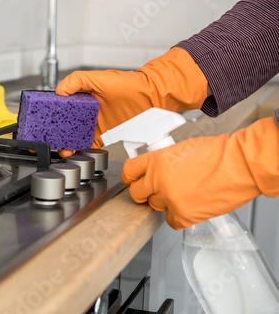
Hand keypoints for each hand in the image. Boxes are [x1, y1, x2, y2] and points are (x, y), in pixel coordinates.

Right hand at [56, 47, 207, 149]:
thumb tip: (60, 90)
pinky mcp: (105, 135)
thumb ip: (78, 80)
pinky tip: (77, 152)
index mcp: (83, 97)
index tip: (42, 123)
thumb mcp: (100, 77)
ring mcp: (95, 124)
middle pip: (66, 125)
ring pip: (76, 137)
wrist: (151, 96)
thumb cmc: (129, 84)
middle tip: (51, 141)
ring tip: (63, 150)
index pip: (62, 107)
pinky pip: (90, 145)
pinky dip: (83, 150)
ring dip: (68, 144)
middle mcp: (87, 112)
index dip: (51, 115)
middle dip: (57, 134)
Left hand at [121, 117, 278, 229]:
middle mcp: (159, 181)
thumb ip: (164, 161)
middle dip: (144, 192)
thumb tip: (157, 170)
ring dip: (164, 202)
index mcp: (156, 161)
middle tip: (154, 190)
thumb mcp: (181, 148)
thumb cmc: (218, 154)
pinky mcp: (183, 216)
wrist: (240, 165)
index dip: (129, 177)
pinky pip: (171, 221)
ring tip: (181, 193)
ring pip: (155, 207)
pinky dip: (178, 217)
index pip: (129, 171)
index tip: (131, 181)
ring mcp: (170, 200)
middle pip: (137, 193)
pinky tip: (187, 207)